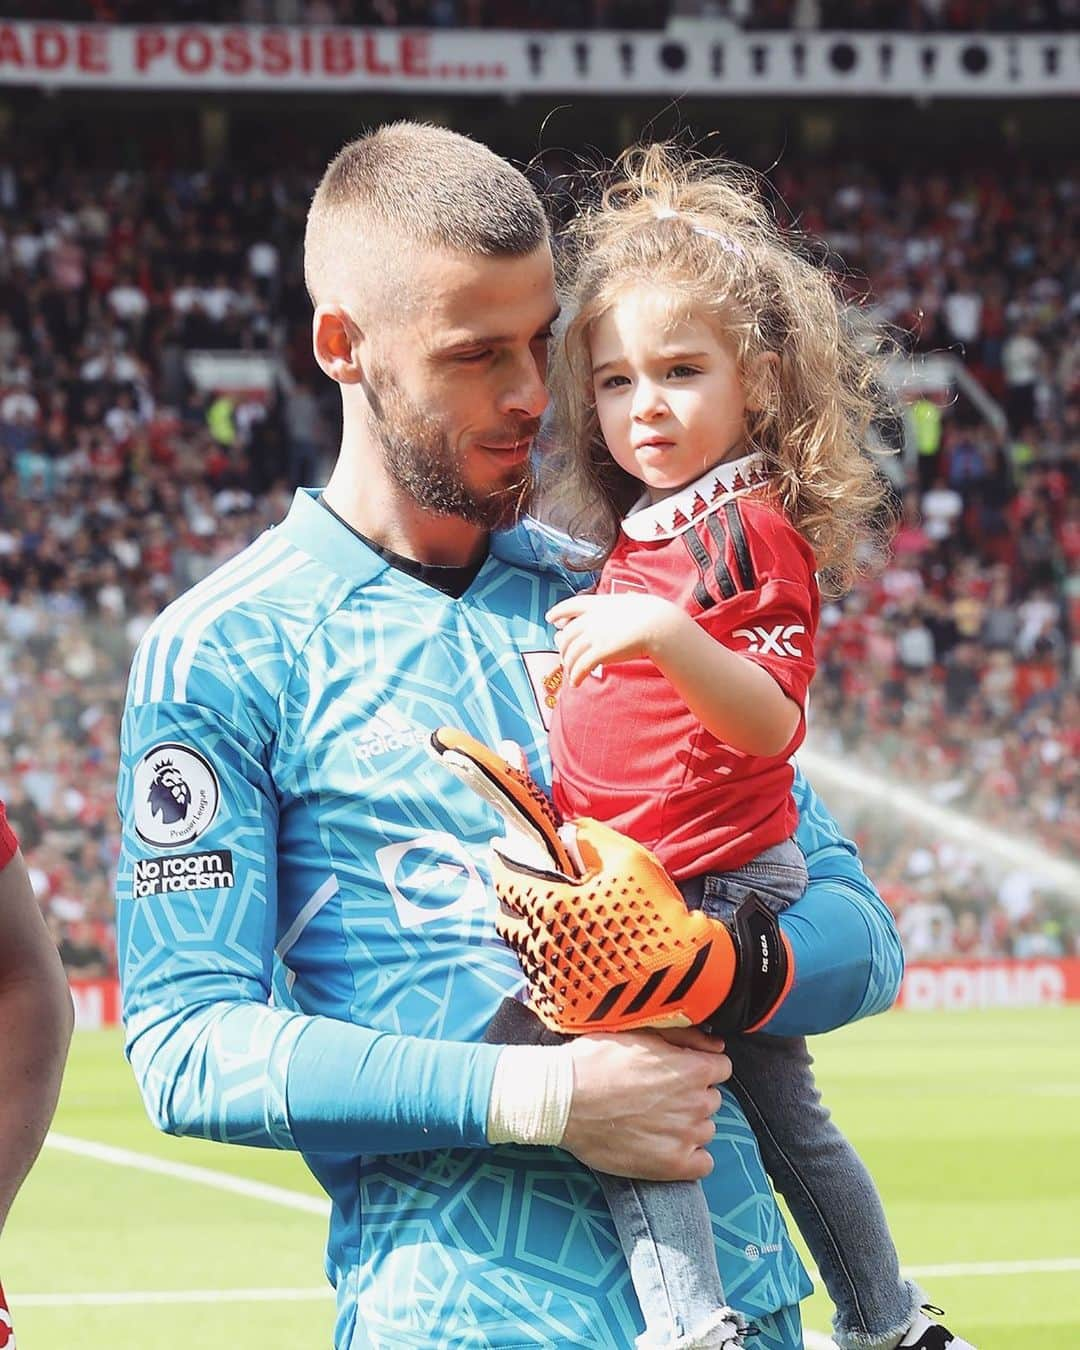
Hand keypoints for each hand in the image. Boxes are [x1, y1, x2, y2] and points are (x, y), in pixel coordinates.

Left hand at [490, 816, 792, 1036]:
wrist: (688, 975)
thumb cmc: (657, 910)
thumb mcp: (629, 858)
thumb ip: (589, 838)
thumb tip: (564, 833)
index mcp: (550, 907)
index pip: (504, 881)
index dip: (504, 863)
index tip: (506, 854)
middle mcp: (541, 947)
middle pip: (505, 920)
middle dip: (512, 901)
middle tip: (530, 891)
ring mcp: (550, 983)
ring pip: (522, 953)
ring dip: (531, 935)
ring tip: (557, 925)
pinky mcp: (562, 1009)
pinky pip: (540, 985)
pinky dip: (548, 968)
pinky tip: (571, 958)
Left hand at [546, 594, 687, 685]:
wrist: (657, 624)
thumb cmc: (649, 614)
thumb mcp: (628, 602)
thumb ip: (617, 605)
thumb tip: (622, 601)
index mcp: (597, 604)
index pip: (571, 605)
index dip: (558, 611)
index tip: (549, 618)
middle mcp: (591, 619)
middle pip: (567, 635)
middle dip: (563, 648)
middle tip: (564, 657)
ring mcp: (594, 635)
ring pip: (571, 653)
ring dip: (569, 666)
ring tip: (571, 674)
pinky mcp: (600, 652)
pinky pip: (581, 667)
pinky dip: (575, 676)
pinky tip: (576, 682)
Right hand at [560, 1028, 729, 1179]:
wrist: (564, 1099)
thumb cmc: (597, 1060)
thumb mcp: (640, 1032)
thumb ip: (685, 1036)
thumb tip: (717, 1045)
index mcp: (693, 1069)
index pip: (721, 1068)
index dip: (699, 1067)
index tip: (679, 1072)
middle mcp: (697, 1103)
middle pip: (711, 1099)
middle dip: (691, 1096)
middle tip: (658, 1095)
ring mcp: (687, 1136)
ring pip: (705, 1129)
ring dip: (688, 1125)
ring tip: (654, 1120)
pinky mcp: (673, 1165)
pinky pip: (703, 1164)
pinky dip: (689, 1157)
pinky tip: (664, 1146)